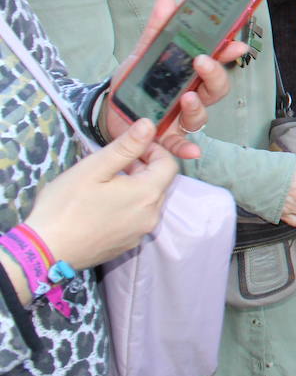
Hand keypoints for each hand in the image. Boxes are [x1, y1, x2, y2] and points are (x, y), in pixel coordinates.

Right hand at [25, 120, 178, 270]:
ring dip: (135, 187)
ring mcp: (140, 233)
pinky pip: (137, 219)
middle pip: (159, 183)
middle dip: (143, 168)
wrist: (46, 251)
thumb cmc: (66, 206)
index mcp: (148, 194)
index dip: (154, 150)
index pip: (169, 164)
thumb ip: (126, 146)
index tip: (132, 146)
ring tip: (105, 183)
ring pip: (148, 202)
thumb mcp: (94, 168)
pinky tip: (102, 205)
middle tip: (114, 163)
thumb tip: (149, 124)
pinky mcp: (127, 244)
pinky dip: (128, 207)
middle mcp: (151, 216)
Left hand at [102, 0, 248, 158]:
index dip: (228, 54)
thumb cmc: (132, 83)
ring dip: (198, 107)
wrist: (107, 112)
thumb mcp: (142, 53)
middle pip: (216, 89)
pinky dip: (187, 148)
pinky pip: (180, 144)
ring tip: (187, 97)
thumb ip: (157, 29)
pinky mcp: (165, 138)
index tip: (236, 45)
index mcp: (189, 74)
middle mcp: (191, 95)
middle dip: (215, 75)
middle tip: (202, 62)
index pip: (216, 62)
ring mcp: (180, 118)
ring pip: (201, 115)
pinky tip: (192, 150)